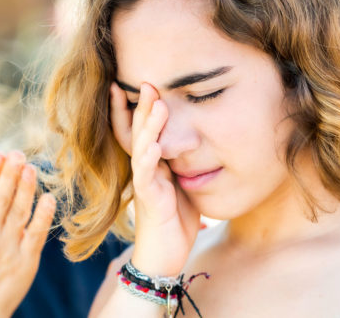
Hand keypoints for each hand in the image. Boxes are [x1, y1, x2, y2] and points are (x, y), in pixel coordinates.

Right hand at [0, 151, 55, 317]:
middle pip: (0, 199)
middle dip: (8, 174)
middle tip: (17, 153)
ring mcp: (7, 249)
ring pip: (18, 213)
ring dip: (26, 189)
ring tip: (31, 168)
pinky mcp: (26, 262)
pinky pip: (35, 235)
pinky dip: (43, 217)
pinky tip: (49, 198)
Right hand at [110, 82, 199, 276]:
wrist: (163, 256)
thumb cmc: (174, 221)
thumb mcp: (184, 185)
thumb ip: (186, 164)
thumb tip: (203, 144)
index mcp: (151, 164)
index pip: (139, 130)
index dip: (136, 108)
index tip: (137, 83)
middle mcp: (143, 170)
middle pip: (138, 131)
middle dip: (142, 106)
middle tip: (147, 82)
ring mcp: (144, 183)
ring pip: (141, 148)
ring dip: (149, 126)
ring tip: (157, 104)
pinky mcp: (148, 200)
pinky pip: (147, 176)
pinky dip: (150, 160)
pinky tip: (155, 145)